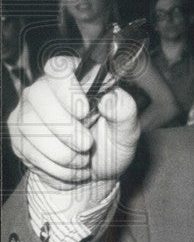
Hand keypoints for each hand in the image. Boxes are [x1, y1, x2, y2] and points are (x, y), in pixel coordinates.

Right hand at [9, 56, 139, 193]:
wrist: (94, 175)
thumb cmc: (112, 146)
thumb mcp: (128, 131)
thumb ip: (124, 111)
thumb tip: (108, 99)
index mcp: (78, 80)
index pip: (59, 66)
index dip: (67, 86)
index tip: (83, 110)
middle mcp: (47, 89)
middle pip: (39, 95)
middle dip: (66, 128)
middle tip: (87, 144)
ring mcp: (28, 111)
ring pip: (31, 127)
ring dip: (62, 152)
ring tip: (82, 160)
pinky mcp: (18, 135)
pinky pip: (28, 150)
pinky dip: (54, 166)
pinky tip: (70, 168)